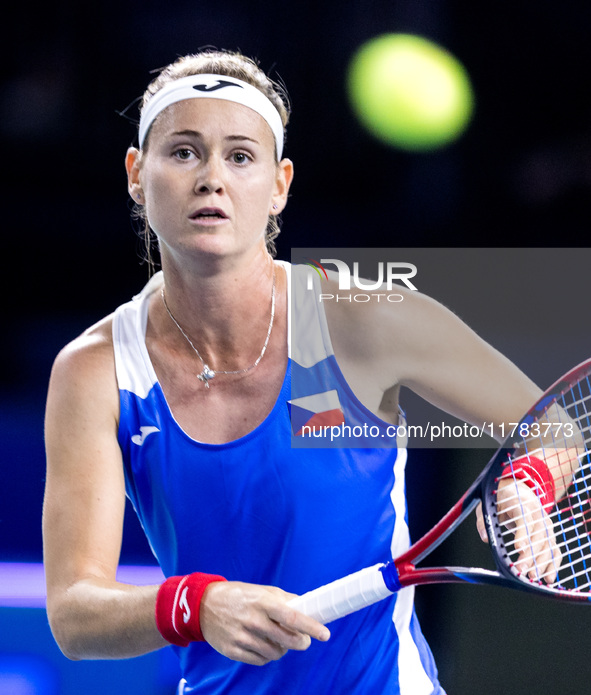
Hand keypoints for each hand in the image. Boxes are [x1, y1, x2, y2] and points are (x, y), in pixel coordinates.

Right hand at [199, 581, 330, 665]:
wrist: (204, 605)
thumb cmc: (238, 595)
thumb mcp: (261, 590)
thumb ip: (284, 600)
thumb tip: (306, 607)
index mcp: (262, 602)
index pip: (292, 618)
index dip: (311, 627)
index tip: (325, 634)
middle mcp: (253, 620)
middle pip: (287, 641)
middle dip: (300, 642)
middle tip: (303, 640)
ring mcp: (242, 637)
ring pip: (275, 653)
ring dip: (282, 649)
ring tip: (278, 640)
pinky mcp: (233, 651)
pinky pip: (260, 661)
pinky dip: (266, 655)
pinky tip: (263, 645)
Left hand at [476, 481, 561, 583]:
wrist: (518, 489)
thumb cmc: (500, 499)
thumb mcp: (488, 505)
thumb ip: (484, 521)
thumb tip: (485, 538)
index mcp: (521, 504)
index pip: (524, 519)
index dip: (522, 534)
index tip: (518, 548)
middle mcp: (537, 514)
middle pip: (538, 536)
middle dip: (531, 555)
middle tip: (521, 570)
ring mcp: (546, 524)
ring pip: (549, 545)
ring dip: (543, 563)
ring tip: (533, 578)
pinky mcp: (549, 533)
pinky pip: (555, 550)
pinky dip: (553, 564)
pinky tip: (547, 578)